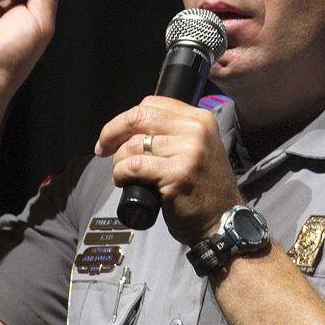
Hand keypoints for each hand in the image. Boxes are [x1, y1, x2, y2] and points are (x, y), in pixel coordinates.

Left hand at [98, 99, 244, 243]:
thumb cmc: (203, 189)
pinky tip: (125, 182)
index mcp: (200, 119)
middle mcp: (196, 130)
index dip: (125, 119)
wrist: (221, 220)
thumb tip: (131, 127)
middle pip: (139, 117)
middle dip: (112, 133)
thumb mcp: (196, 149)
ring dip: (119, 161)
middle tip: (103, 149)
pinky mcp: (177, 173)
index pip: (152, 104)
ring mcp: (189, 151)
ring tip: (123, 175)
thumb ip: (173, 133)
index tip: (114, 134)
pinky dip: (121, 174)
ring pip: (134, 144)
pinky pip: (135, 166)